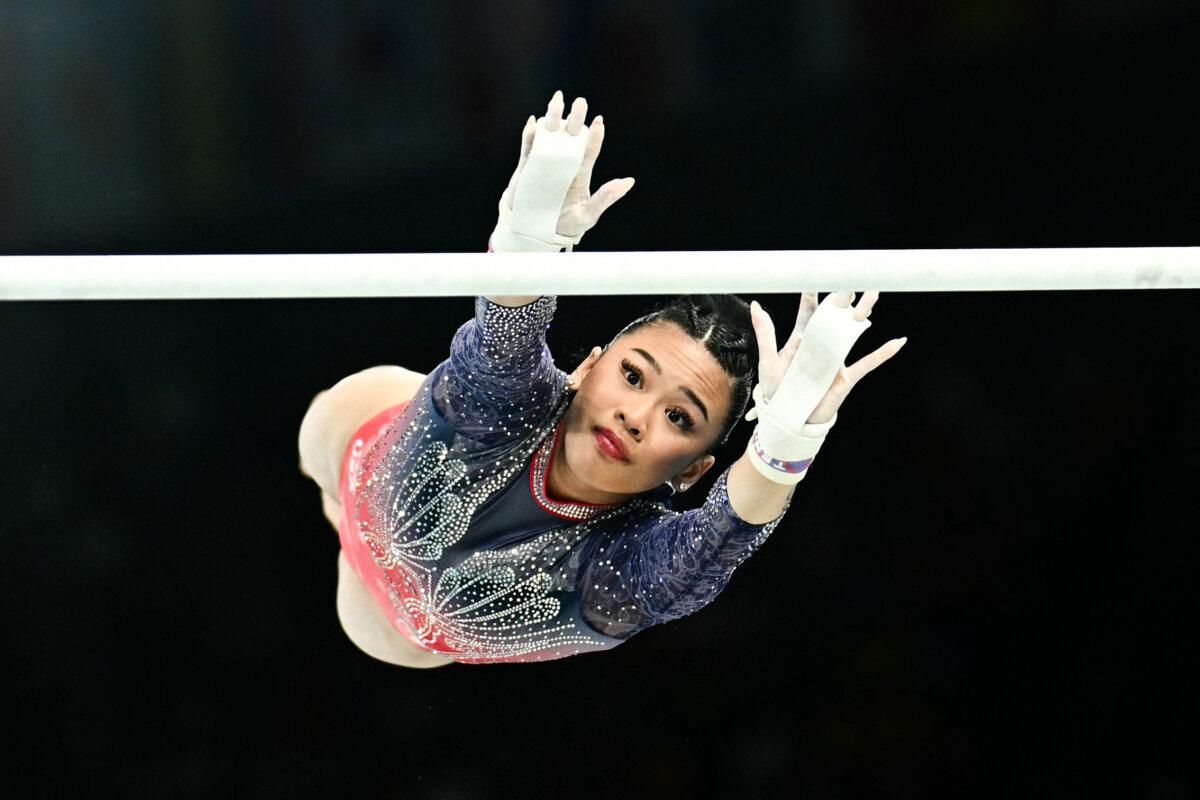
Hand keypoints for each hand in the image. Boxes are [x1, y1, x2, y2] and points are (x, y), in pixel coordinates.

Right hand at [500, 90, 635, 239]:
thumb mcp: (588, 214)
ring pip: (550, 135)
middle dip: (575, 119)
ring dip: (552, 118)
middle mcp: (564, 163)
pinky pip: (528, 148)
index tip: (599, 122)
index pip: (589, 150)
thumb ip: (606, 197)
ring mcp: (545, 163)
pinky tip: (534, 122)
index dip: (594, 136)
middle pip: (571, 136)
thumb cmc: (567, 224)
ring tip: (557, 101)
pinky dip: (530, 135)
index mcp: (580, 172)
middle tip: (580, 102)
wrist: (537, 232)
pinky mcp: (528, 167)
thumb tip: (628, 182)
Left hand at [749, 291, 906, 424]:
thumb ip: (765, 334)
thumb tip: (756, 306)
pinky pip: (868, 363)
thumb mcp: (768, 361)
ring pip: (853, 332)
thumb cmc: (777, 389)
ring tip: (873, 295)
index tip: (815, 277)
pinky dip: (883, 354)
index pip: (809, 313)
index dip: (812, 297)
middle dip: (843, 298)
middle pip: (835, 317)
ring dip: (863, 314)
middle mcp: (821, 345)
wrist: (788, 417)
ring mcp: (836, 359)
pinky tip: (898, 342)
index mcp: (802, 339)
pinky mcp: (846, 376)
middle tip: (851, 279)